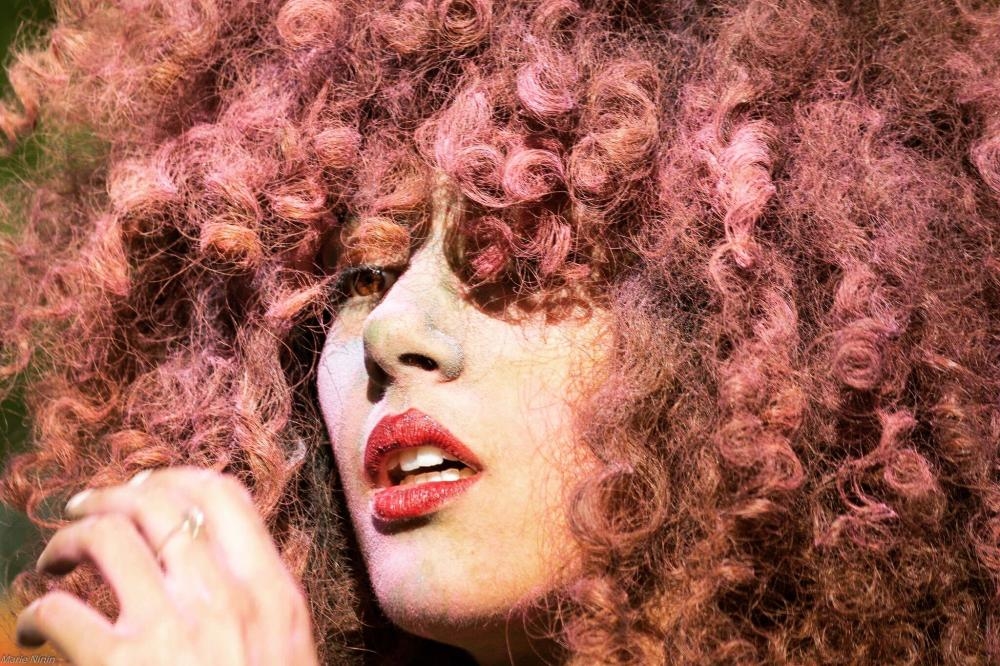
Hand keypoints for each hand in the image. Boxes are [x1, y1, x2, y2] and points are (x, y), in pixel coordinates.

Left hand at [15, 467, 318, 665]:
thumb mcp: (287, 649)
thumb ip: (259, 602)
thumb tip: (212, 564)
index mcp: (270, 589)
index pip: (224, 496)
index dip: (175, 479)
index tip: (146, 487)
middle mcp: (222, 595)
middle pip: (158, 503)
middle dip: (111, 496)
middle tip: (85, 508)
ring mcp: (171, 628)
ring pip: (107, 537)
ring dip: (69, 539)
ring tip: (54, 561)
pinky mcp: (117, 665)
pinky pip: (63, 611)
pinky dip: (39, 613)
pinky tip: (36, 630)